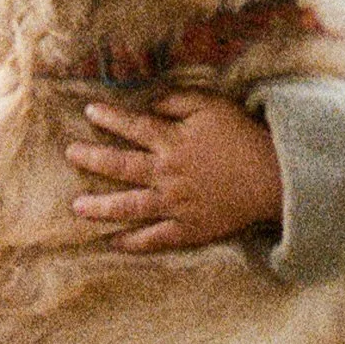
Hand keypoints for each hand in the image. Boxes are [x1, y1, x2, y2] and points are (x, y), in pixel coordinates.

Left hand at [66, 93, 283, 251]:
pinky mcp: (188, 230)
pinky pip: (154, 239)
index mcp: (172, 142)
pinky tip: (114, 242)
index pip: (133, 127)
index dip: (110, 118)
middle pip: (121, 166)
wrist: (274, 179)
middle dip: (92, 159)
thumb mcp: (213, 107)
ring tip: (77, 207)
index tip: (89, 111)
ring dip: (100, 207)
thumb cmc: (244, 138)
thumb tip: (150, 102)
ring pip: (129, 207)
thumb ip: (179, 101)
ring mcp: (175, 205)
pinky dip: (132, 242)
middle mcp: (167, 174)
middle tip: (70, 154)